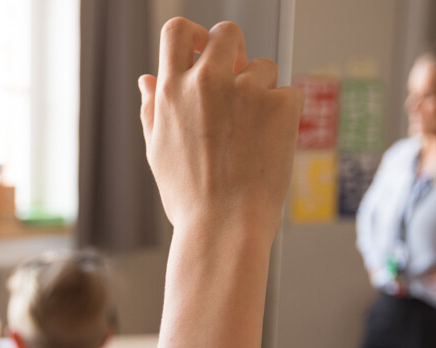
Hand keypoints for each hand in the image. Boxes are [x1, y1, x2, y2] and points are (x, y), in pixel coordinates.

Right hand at [139, 19, 302, 244]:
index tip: (201, 49)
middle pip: (227, 34)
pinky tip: (271, 145)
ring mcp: (247, 91)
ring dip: (262, 92)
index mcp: (172, 90)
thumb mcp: (158, 153)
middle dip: (235, 51)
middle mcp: (208, 82)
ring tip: (252, 136)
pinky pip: (289, 94)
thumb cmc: (189, 199)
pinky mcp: (280, 105)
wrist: (224, 229)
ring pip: (263, 68)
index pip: (177, 31)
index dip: (192, 34)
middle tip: (239, 81)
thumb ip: (153, 110)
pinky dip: (284, 115)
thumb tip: (147, 80)